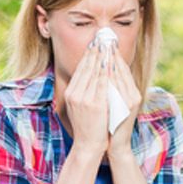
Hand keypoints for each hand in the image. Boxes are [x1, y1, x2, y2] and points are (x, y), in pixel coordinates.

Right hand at [62, 37, 111, 155]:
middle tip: (103, 36)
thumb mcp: (79, 107)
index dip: (88, 54)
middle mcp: (75, 93)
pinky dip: (106, 70)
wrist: (87, 146)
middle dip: (95, 50)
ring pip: (94, 72)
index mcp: (70, 93)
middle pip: (86, 66)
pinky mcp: (95, 104)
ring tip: (109, 44)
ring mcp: (84, 98)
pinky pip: (102, 82)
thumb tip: (90, 76)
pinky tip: (111, 61)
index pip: (80, 68)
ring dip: (102, 56)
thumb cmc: (87, 128)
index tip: (95, 42)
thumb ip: (83, 92)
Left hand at [106, 49, 140, 161]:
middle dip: (112, 52)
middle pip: (122, 68)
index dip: (113, 54)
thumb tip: (103, 71)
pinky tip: (104, 64)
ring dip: (111, 59)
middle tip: (103, 37)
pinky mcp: (129, 105)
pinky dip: (111, 74)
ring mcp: (132, 99)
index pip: (122, 68)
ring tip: (102, 45)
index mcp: (131, 92)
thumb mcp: (113, 104)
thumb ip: (111, 89)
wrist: (116, 145)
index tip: (105, 41)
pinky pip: (118, 85)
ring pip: (120, 74)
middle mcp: (134, 94)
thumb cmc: (111, 124)